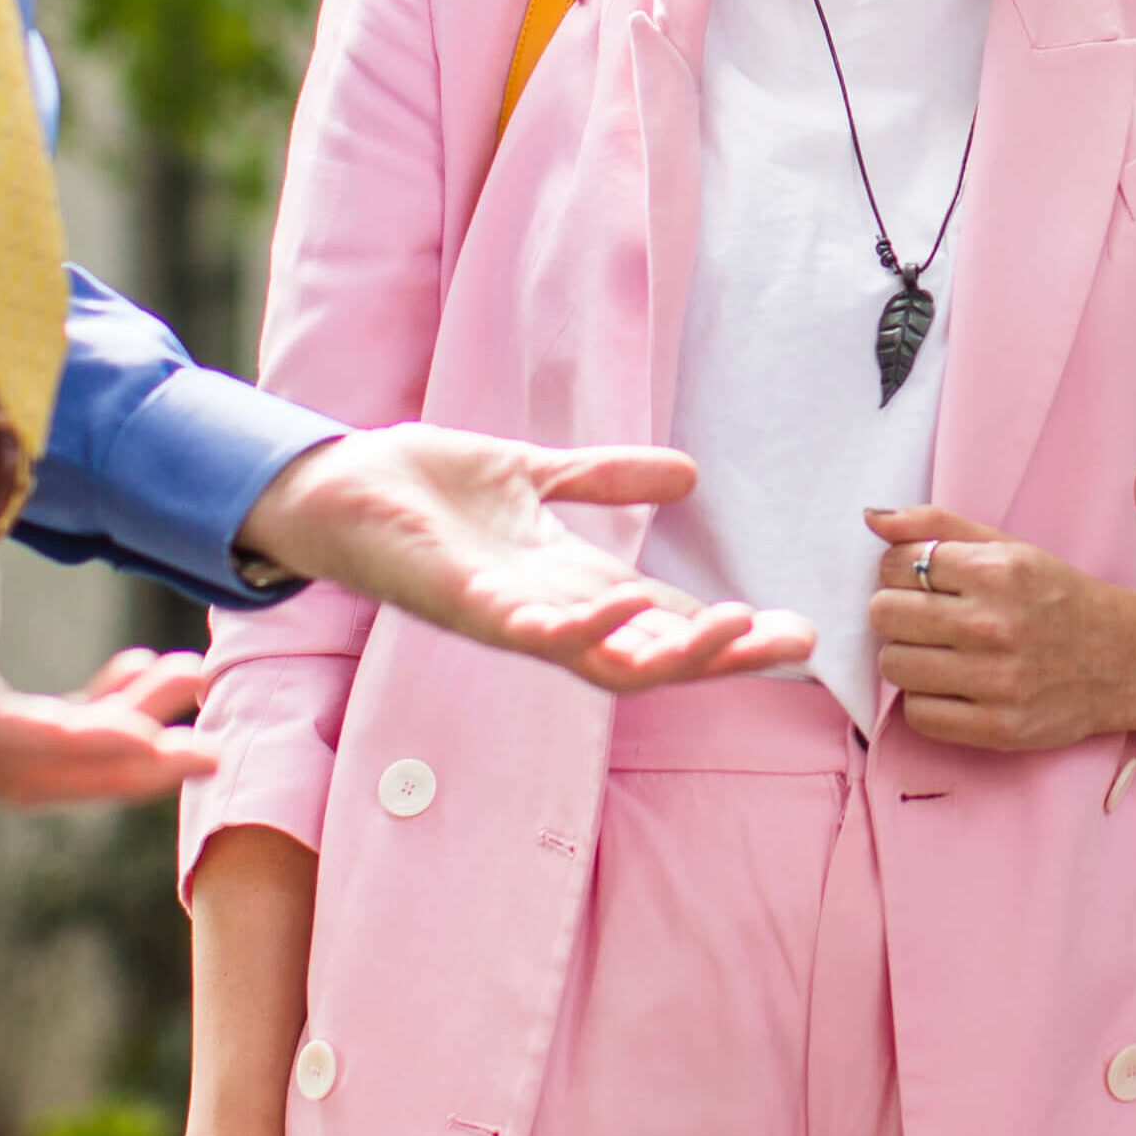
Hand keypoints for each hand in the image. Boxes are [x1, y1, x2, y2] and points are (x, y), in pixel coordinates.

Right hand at [0, 406, 214, 806]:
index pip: (9, 743)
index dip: (99, 754)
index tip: (178, 748)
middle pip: (27, 769)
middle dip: (123, 761)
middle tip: (214, 736)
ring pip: (19, 756)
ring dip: (107, 737)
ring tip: (185, 690)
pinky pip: (1, 725)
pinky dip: (71, 716)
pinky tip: (122, 681)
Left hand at [236, 425, 814, 692]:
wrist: (335, 485)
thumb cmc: (423, 489)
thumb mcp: (534, 475)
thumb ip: (604, 480)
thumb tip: (688, 478)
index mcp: (571, 586)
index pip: (668, 619)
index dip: (731, 630)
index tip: (801, 631)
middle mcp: (549, 615)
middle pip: (655, 654)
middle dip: (725, 655)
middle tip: (791, 643)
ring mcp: (509, 618)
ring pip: (604, 660)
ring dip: (670, 649)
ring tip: (731, 626)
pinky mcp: (464, 606)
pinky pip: (528, 631)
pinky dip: (578, 626)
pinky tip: (622, 607)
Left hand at [861, 507, 1135, 754]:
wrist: (1123, 659)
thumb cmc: (1056, 599)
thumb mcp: (1008, 549)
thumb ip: (939, 526)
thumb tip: (872, 518)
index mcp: (997, 571)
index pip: (896, 563)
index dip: (898, 570)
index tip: (921, 582)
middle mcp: (995, 624)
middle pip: (885, 614)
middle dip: (896, 612)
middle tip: (926, 618)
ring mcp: (996, 680)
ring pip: (894, 665)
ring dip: (908, 658)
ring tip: (940, 653)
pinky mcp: (998, 727)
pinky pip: (917, 714)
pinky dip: (926, 701)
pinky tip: (953, 687)